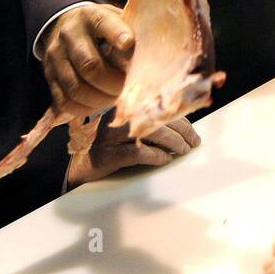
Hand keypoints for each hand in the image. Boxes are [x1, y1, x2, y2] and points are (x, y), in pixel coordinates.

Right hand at [43, 3, 133, 118]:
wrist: (67, 25)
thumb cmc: (103, 27)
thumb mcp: (118, 19)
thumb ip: (133, 32)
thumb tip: (158, 55)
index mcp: (92, 16)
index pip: (103, 23)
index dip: (116, 34)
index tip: (129, 45)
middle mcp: (70, 34)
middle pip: (89, 65)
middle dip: (113, 84)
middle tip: (128, 90)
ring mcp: (56, 56)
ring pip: (75, 87)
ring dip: (100, 100)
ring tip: (116, 99)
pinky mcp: (49, 75)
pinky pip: (64, 100)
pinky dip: (84, 108)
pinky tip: (98, 105)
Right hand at [65, 113, 199, 188]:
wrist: (81, 165)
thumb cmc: (111, 147)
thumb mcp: (128, 130)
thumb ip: (148, 125)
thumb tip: (182, 129)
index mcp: (125, 108)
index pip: (158, 108)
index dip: (179, 119)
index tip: (193, 132)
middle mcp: (118, 118)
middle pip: (157, 118)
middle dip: (181, 131)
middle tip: (193, 143)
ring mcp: (111, 136)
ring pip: (150, 132)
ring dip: (172, 143)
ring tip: (182, 151)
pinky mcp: (108, 154)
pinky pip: (137, 152)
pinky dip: (156, 156)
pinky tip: (165, 160)